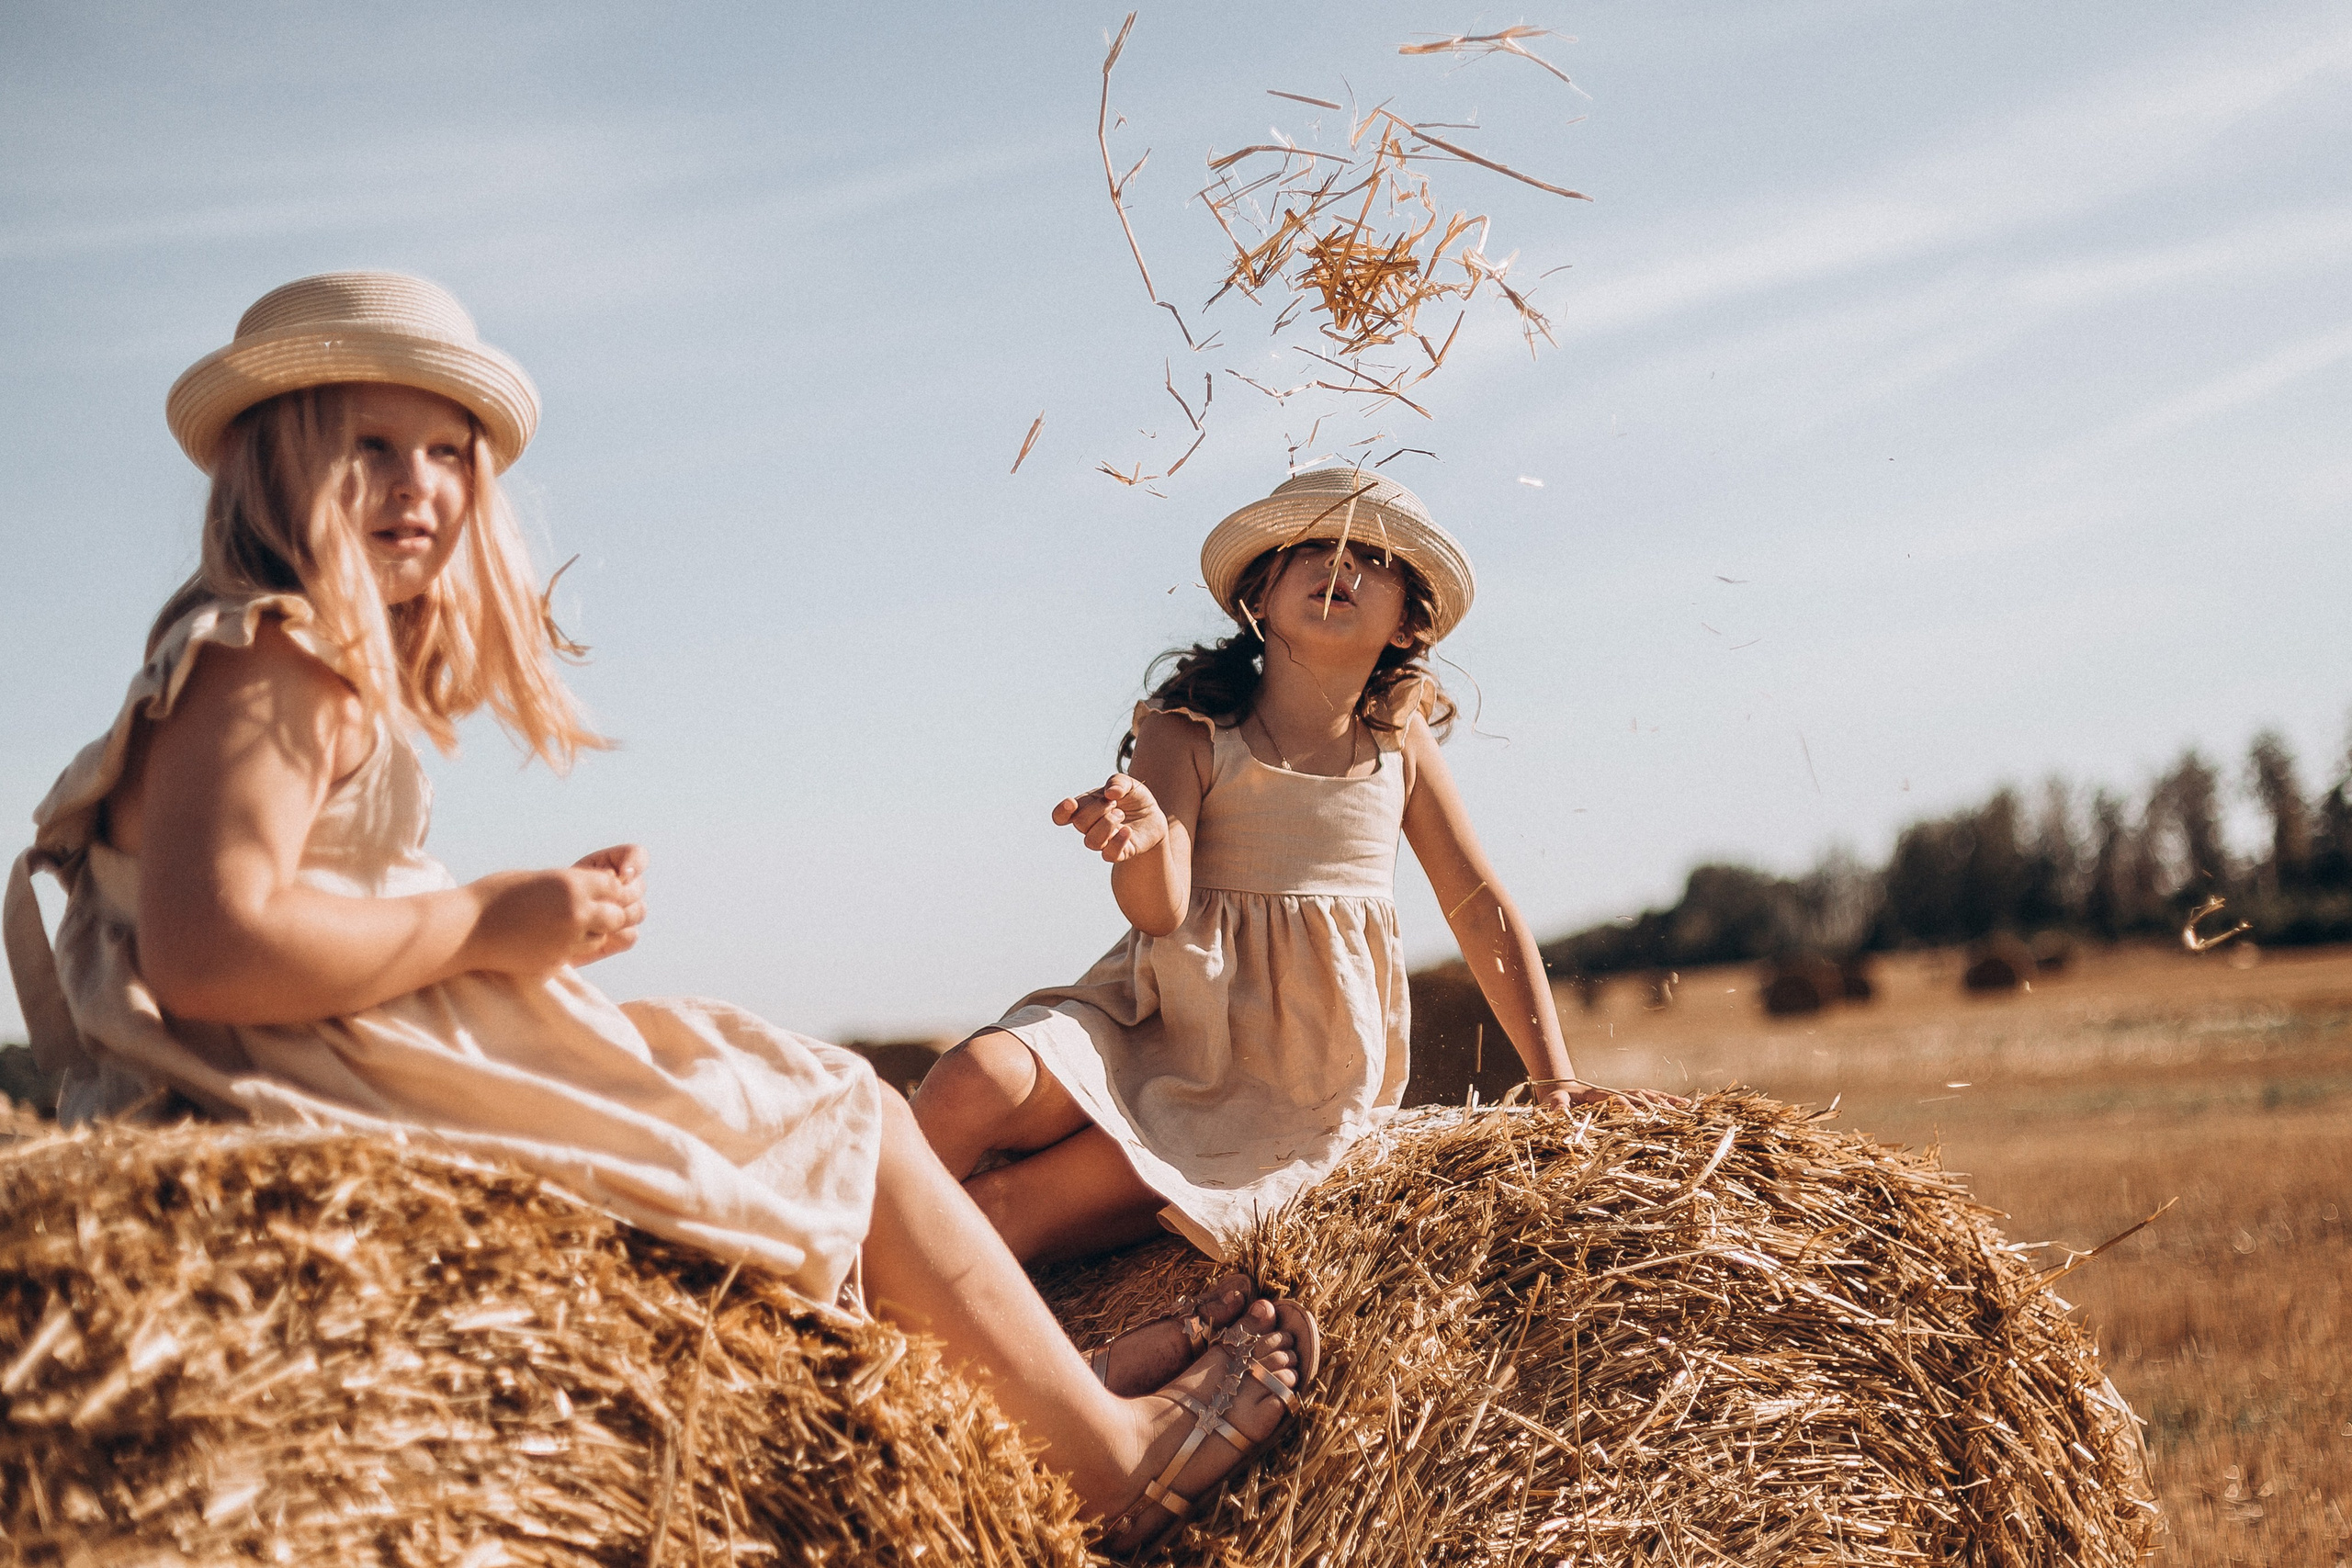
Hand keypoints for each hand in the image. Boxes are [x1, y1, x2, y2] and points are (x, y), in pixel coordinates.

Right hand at [466, 844, 646, 975]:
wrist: (465, 929)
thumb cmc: (494, 896)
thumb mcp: (537, 878)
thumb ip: (569, 884)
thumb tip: (596, 887)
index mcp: (572, 885)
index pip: (615, 887)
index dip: (607, 890)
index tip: (595, 892)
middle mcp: (576, 912)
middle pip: (616, 916)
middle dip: (607, 914)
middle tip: (587, 912)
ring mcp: (567, 940)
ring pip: (600, 938)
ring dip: (591, 933)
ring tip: (564, 926)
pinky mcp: (556, 961)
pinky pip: (577, 954)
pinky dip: (571, 948)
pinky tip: (549, 940)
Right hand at [1052, 775, 1167, 863]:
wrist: (1152, 815)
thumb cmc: (1133, 798)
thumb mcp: (1128, 783)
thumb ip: (1117, 782)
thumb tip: (1110, 793)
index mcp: (1084, 808)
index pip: (1060, 816)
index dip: (1061, 812)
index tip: (1071, 803)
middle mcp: (1089, 827)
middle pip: (1080, 824)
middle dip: (1097, 810)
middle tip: (1115, 803)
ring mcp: (1103, 842)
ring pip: (1091, 842)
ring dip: (1107, 824)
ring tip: (1121, 814)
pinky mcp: (1119, 853)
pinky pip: (1109, 855)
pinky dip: (1118, 841)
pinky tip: (1127, 830)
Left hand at [1538, 1080, 1688, 1110]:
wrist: (1561, 1089)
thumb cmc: (1557, 1097)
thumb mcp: (1553, 1100)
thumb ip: (1555, 1106)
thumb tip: (1556, 1111)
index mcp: (1600, 1094)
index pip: (1617, 1099)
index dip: (1627, 1107)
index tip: (1637, 1116)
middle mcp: (1616, 1093)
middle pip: (1640, 1095)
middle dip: (1657, 1103)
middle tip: (1676, 1112)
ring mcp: (1623, 1097)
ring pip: (1649, 1097)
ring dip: (1667, 1102)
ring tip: (1689, 1108)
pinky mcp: (1626, 1103)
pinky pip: (1649, 1102)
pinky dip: (1665, 1105)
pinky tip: (1683, 1109)